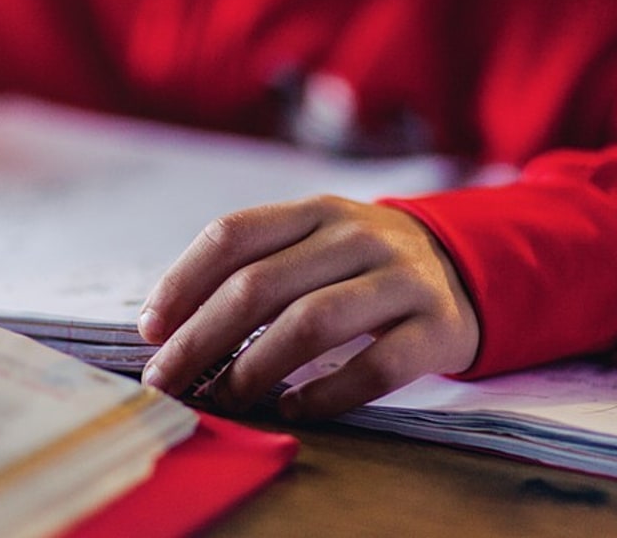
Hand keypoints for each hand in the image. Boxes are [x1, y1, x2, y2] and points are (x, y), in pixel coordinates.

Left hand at [138, 195, 478, 420]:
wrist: (466, 269)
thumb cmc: (361, 266)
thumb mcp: (315, 243)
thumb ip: (255, 267)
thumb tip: (169, 326)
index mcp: (316, 210)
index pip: (233, 235)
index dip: (182, 282)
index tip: (151, 330)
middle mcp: (357, 235)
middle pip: (260, 285)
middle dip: (202, 338)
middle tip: (168, 379)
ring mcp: (400, 279)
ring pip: (312, 322)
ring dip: (255, 367)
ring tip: (224, 396)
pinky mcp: (436, 326)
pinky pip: (375, 367)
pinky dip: (324, 393)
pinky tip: (291, 407)